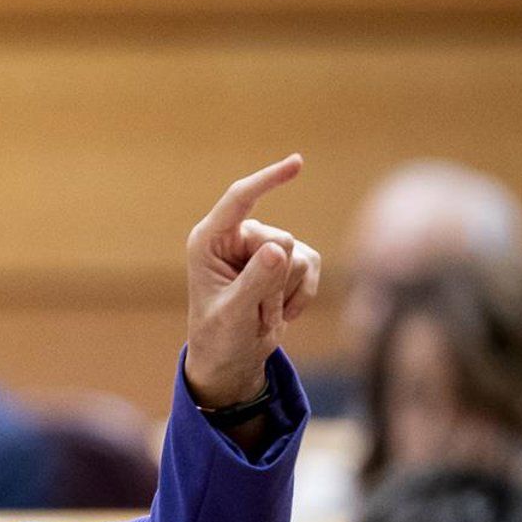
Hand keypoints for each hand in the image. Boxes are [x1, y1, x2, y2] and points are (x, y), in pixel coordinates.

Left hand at [184, 154, 321, 407]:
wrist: (232, 358)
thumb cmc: (220, 337)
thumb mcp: (233, 315)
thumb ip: (254, 282)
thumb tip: (277, 248)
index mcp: (209, 241)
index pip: (239, 199)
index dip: (268, 180)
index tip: (298, 163)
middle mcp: (236, 237)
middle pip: (279, 240)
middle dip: (274, 282)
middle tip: (252, 311)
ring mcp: (263, 246)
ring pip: (299, 256)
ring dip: (285, 293)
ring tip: (260, 313)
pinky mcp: (288, 259)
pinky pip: (313, 266)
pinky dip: (302, 295)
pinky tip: (279, 311)